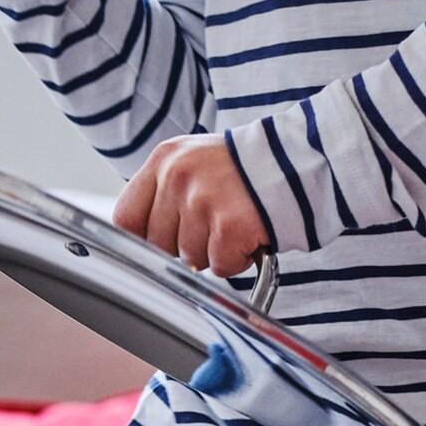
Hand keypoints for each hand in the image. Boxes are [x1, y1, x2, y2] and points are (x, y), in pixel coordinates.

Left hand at [111, 136, 268, 277]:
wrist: (299, 160)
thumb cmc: (244, 168)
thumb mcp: (193, 161)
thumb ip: (165, 192)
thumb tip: (142, 240)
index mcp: (164, 159)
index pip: (126, 216)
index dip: (142, 238)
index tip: (159, 244)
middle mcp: (178, 177)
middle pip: (157, 244)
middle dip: (184, 246)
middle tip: (213, 227)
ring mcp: (202, 200)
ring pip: (190, 258)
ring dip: (215, 252)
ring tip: (235, 224)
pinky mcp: (229, 225)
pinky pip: (220, 266)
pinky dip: (237, 259)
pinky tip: (249, 234)